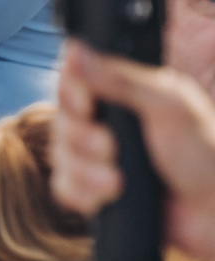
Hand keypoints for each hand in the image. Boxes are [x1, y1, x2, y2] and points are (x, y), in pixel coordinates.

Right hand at [55, 42, 214, 260]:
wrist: (214, 209)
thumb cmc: (204, 152)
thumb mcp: (169, 105)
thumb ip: (123, 79)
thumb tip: (77, 51)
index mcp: (122, 93)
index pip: (72, 80)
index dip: (70, 92)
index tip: (86, 104)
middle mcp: (105, 122)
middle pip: (60, 120)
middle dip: (80, 138)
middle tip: (109, 146)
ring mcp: (97, 156)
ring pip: (60, 156)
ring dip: (86, 170)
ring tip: (117, 179)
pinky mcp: (94, 189)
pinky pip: (65, 188)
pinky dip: (83, 193)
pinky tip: (111, 194)